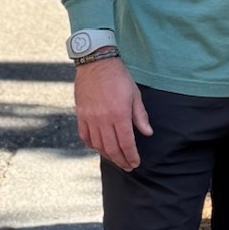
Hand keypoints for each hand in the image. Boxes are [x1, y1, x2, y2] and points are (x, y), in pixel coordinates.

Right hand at [75, 56, 152, 171]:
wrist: (96, 63)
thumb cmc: (119, 77)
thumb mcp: (134, 94)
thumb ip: (140, 116)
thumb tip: (147, 133)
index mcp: (119, 114)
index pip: (126, 143)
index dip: (131, 156)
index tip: (135, 163)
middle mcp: (103, 119)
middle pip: (112, 148)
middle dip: (121, 160)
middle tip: (127, 166)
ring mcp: (90, 118)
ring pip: (97, 145)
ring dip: (107, 156)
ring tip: (116, 160)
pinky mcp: (81, 115)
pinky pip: (84, 136)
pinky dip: (92, 145)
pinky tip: (98, 148)